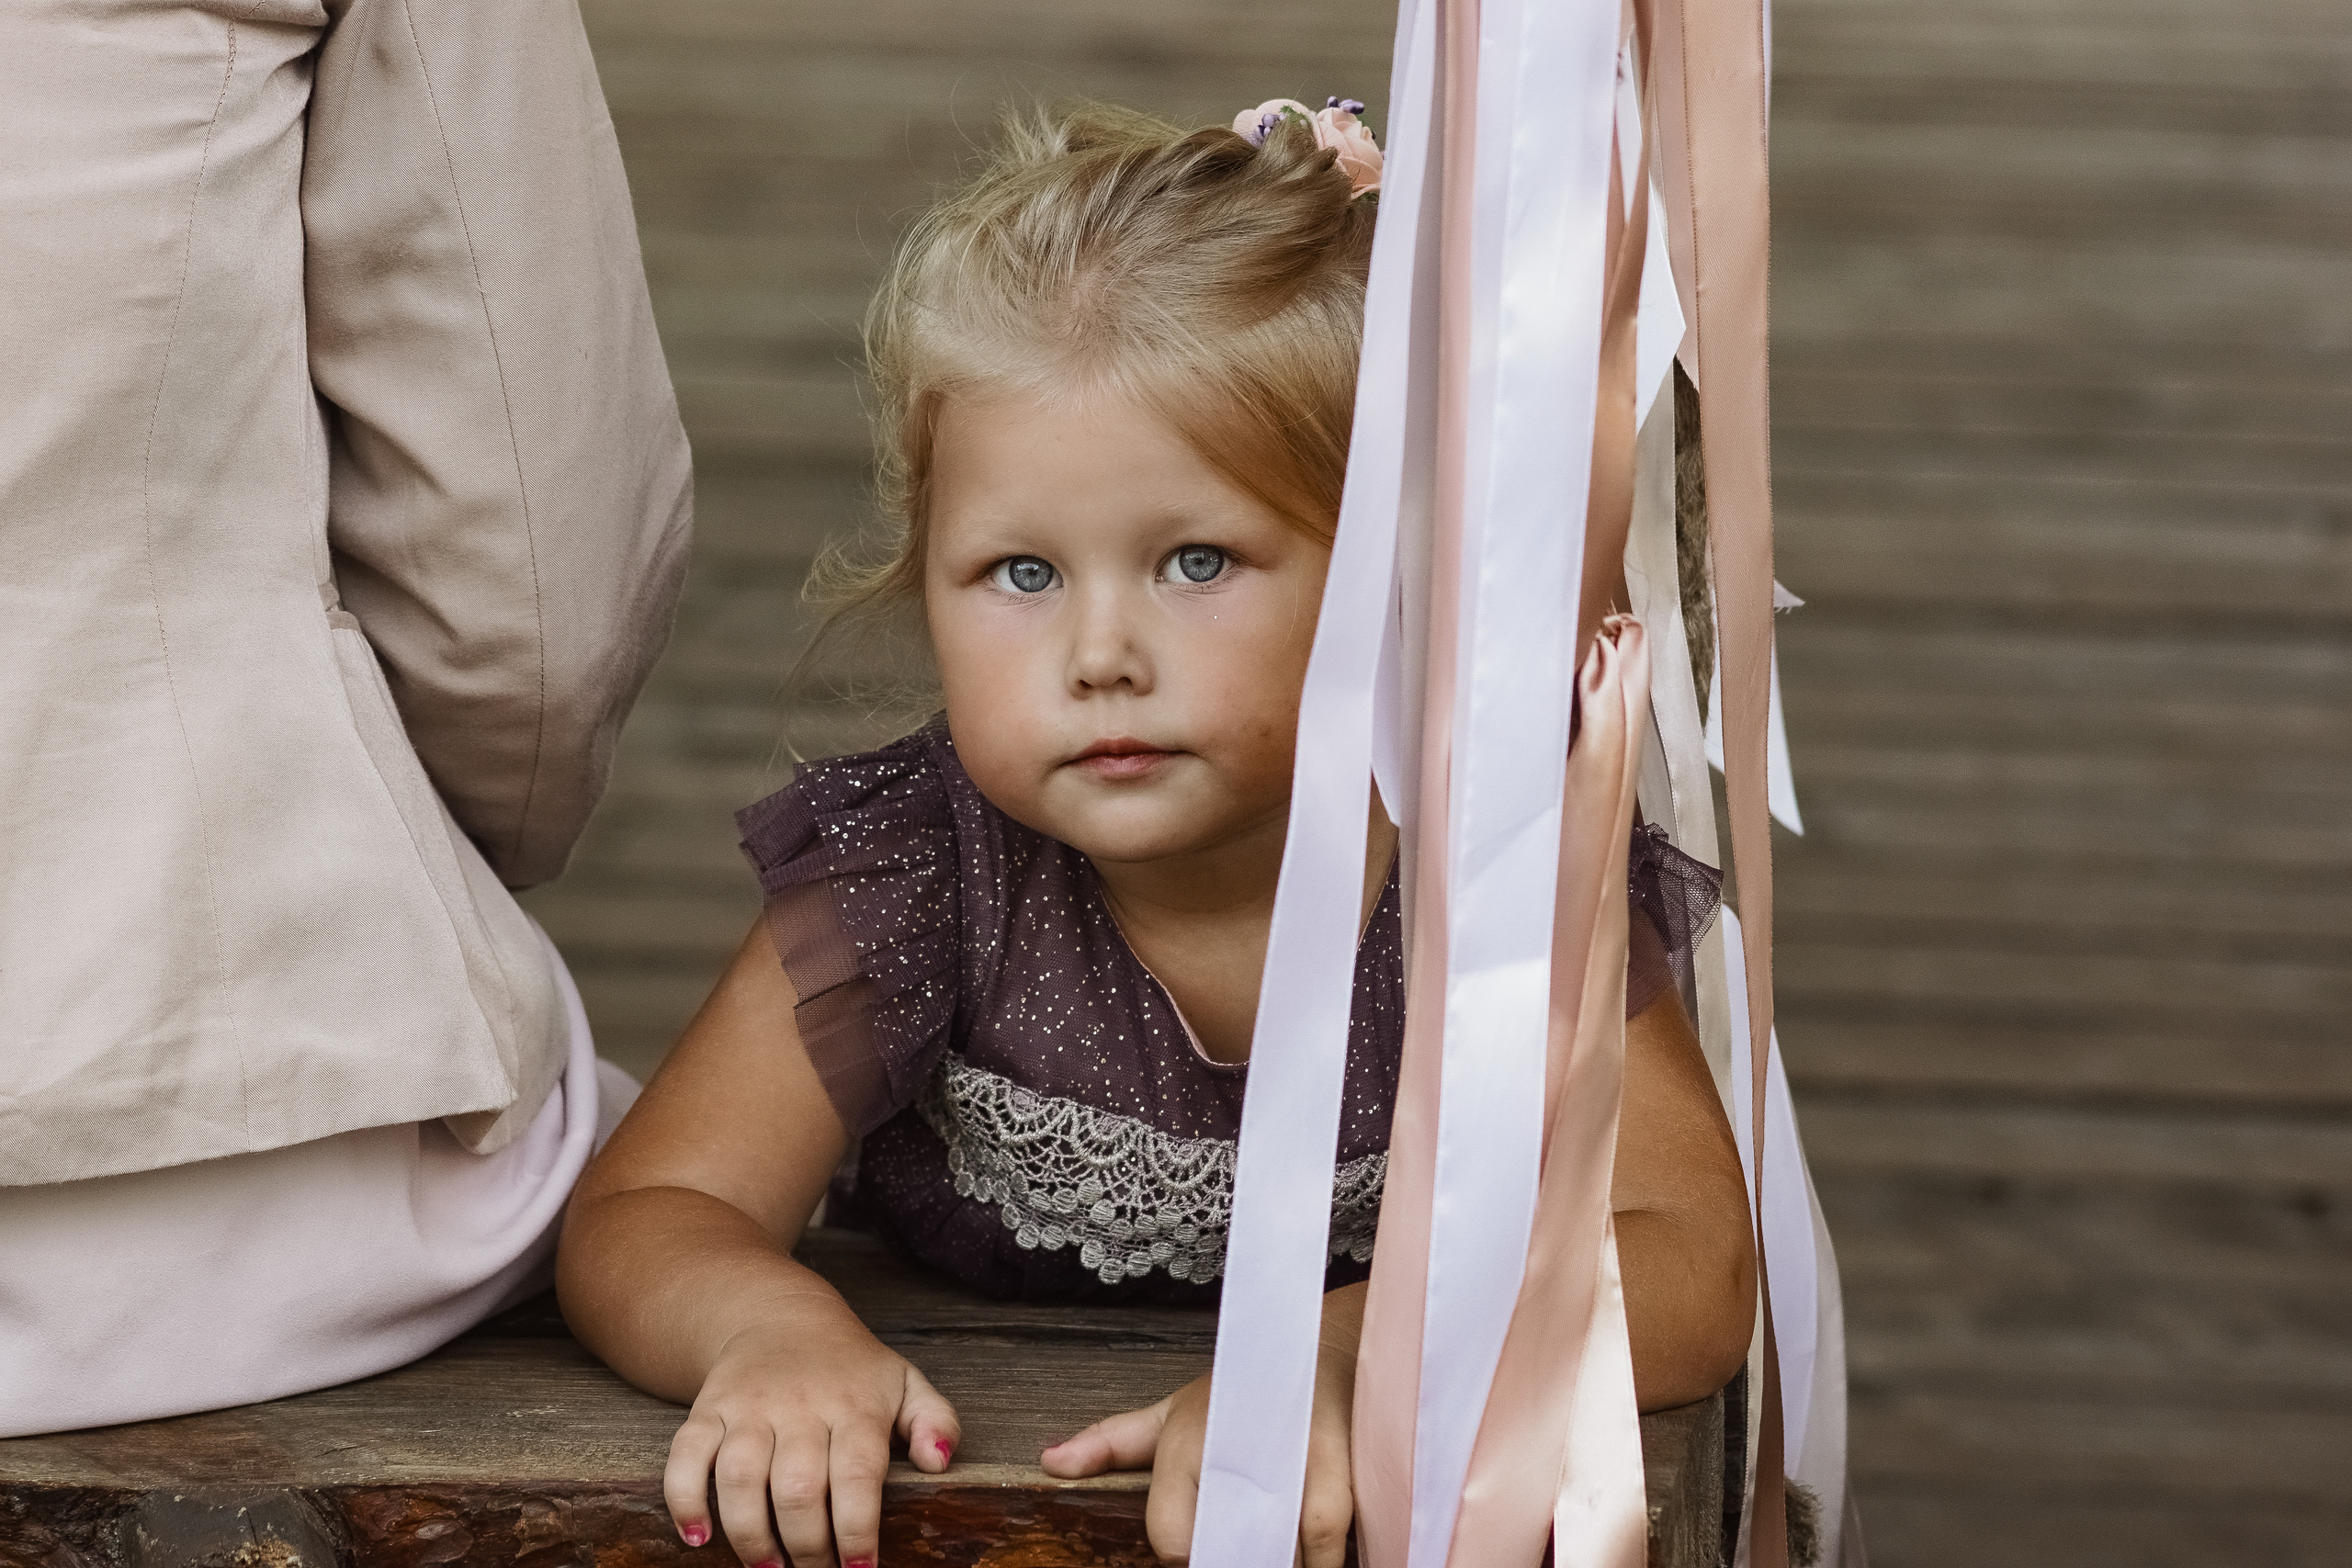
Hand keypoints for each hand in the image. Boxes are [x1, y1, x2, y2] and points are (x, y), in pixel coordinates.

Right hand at [663, 1294, 959, 1567]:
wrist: (780, 1315)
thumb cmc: (849, 1368)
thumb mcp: (904, 1382)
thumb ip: (935, 1420)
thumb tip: (941, 1462)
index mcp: (854, 1405)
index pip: (857, 1474)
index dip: (857, 1529)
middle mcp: (800, 1404)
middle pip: (797, 1487)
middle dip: (806, 1546)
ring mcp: (749, 1406)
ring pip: (739, 1476)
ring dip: (750, 1534)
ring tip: (767, 1567)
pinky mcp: (707, 1408)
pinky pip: (686, 1456)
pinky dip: (685, 1500)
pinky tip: (698, 1537)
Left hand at [1039, 1295, 1359, 1567]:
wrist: (1326, 1348)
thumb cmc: (1244, 1388)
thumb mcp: (1174, 1410)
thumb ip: (1115, 1442)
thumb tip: (1052, 1462)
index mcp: (1187, 1443)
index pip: (1171, 1539)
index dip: (1184, 1552)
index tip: (1197, 1547)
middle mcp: (1237, 1455)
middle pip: (1227, 1553)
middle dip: (1235, 1554)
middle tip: (1238, 1540)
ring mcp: (1293, 1469)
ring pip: (1281, 1557)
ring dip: (1281, 1560)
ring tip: (1276, 1542)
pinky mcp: (1342, 1480)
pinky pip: (1328, 1548)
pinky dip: (1323, 1557)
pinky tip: (1313, 1549)